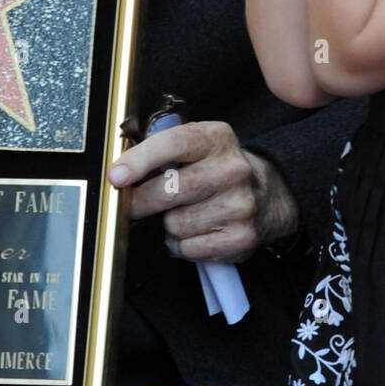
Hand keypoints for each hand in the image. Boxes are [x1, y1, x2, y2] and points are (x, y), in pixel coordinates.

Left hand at [108, 121, 298, 263]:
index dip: (140, 160)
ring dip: (167, 225)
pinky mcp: (242, 237)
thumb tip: (118, 172)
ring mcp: (241, 205)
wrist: (268, 195)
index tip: (116, 176)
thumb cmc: (216, 169)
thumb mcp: (197, 145)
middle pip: (170, 190)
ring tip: (180, 215)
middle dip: (140, 202)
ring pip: (176, 224)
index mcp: (217, 138)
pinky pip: (189, 248)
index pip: (175, 143)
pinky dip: (181, 244)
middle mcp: (234, 169)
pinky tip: (193, 231)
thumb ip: (161, 150)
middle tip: (132, 205)